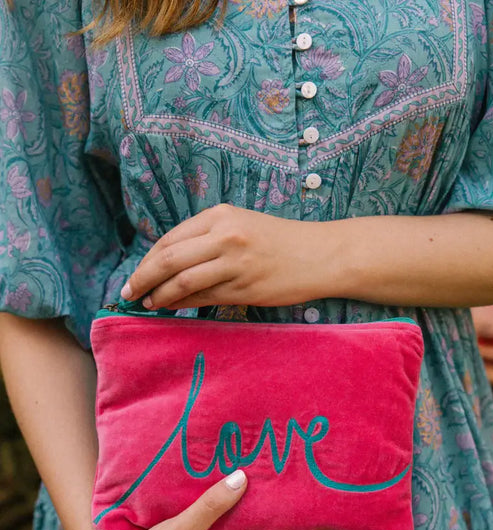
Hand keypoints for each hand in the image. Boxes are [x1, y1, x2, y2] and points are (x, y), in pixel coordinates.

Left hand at [121, 205, 341, 309]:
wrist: (320, 255)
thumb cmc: (280, 242)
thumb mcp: (241, 226)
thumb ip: (207, 239)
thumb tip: (168, 264)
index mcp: (220, 216)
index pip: (170, 239)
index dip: (147, 261)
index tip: (135, 275)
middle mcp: (225, 236)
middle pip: (168, 259)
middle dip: (142, 279)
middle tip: (129, 293)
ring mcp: (234, 263)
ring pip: (182, 281)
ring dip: (159, 296)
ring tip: (148, 304)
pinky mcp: (244, 288)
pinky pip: (203, 298)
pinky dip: (182, 305)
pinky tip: (172, 308)